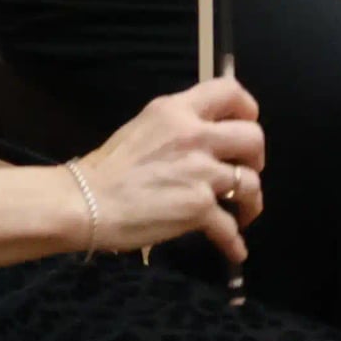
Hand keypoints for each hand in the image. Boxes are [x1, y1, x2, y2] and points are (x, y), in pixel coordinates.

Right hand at [76, 74, 266, 261]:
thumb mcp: (143, 129)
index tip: (247, 123)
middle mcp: (194, 135)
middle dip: (256, 158)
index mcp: (176, 111)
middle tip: (245, 172)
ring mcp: (200, 171)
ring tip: (241, 213)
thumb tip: (202, 139)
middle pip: (253, 137)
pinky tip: (234, 250)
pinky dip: (234, 242)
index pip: (229, 90)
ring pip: (250, 182)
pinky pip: (230, 227)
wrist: (84, 202)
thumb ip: (177, 128)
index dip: (247, 107)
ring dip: (250, 201)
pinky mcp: (198, 206)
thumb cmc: (105, 169)